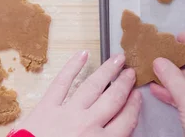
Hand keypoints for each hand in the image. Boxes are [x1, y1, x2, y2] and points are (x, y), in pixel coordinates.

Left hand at [17, 51, 141, 136]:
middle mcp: (88, 124)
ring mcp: (67, 112)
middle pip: (113, 99)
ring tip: (117, 59)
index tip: (137, 95)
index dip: (133, 106)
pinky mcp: (47, 105)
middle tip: (131, 72)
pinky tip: (82, 54)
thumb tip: (117, 130)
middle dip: (124, 84)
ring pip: (92, 86)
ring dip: (107, 71)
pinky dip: (73, 66)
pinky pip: (62, 82)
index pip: (126, 121)